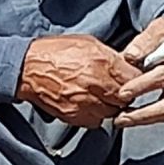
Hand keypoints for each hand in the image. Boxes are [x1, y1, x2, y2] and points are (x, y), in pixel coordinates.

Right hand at [17, 35, 137, 127]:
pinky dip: (95, 114)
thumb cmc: (55, 52)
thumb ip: (110, 56)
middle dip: (124, 93)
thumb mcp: (88, 43)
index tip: (131, 77)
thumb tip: (127, 63)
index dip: (136, 78)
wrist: (27, 69)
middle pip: (126, 98)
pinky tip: (88, 103)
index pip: (136, 78)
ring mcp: (86, 103)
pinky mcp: (75, 116)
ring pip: (112, 112)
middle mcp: (97, 85)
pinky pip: (96, 121)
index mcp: (103, 63)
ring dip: (110, 105)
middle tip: (115, 87)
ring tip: (99, 95)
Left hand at [113, 16, 163, 127]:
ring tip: (121, 120)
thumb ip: (145, 41)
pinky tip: (129, 118)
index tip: (123, 92)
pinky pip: (163, 115)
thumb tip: (130, 57)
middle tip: (121, 116)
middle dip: (142, 112)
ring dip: (142, 119)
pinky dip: (146, 118)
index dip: (142, 86)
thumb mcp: (160, 29)